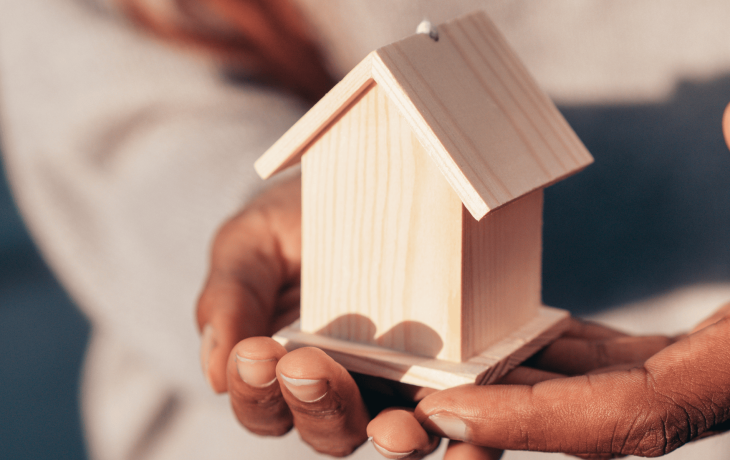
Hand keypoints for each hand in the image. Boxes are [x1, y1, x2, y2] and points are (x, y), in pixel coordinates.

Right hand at [194, 176, 511, 457]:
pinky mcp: (462, 372)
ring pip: (398, 433)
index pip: (265, 407)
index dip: (256, 391)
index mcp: (289, 373)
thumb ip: (230, 296)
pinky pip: (470, 412)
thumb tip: (216, 372)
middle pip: (329, 430)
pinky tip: (467, 412)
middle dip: (317, 405)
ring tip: (395, 426)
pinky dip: (471, 433)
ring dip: (395, 436)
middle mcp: (349, 391)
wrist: (375, 171)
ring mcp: (408, 385)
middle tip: (307, 366)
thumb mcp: (254, 241)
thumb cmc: (300, 217)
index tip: (255, 354)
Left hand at [411, 26, 729, 456]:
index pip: (662, 401)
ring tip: (469, 375)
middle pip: (641, 419)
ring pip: (653, 401)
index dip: (552, 416)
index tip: (457, 407)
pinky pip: (674, 368)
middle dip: (530, 420)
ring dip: (559, 397)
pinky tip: (548, 344)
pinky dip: (601, 366)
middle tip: (428, 401)